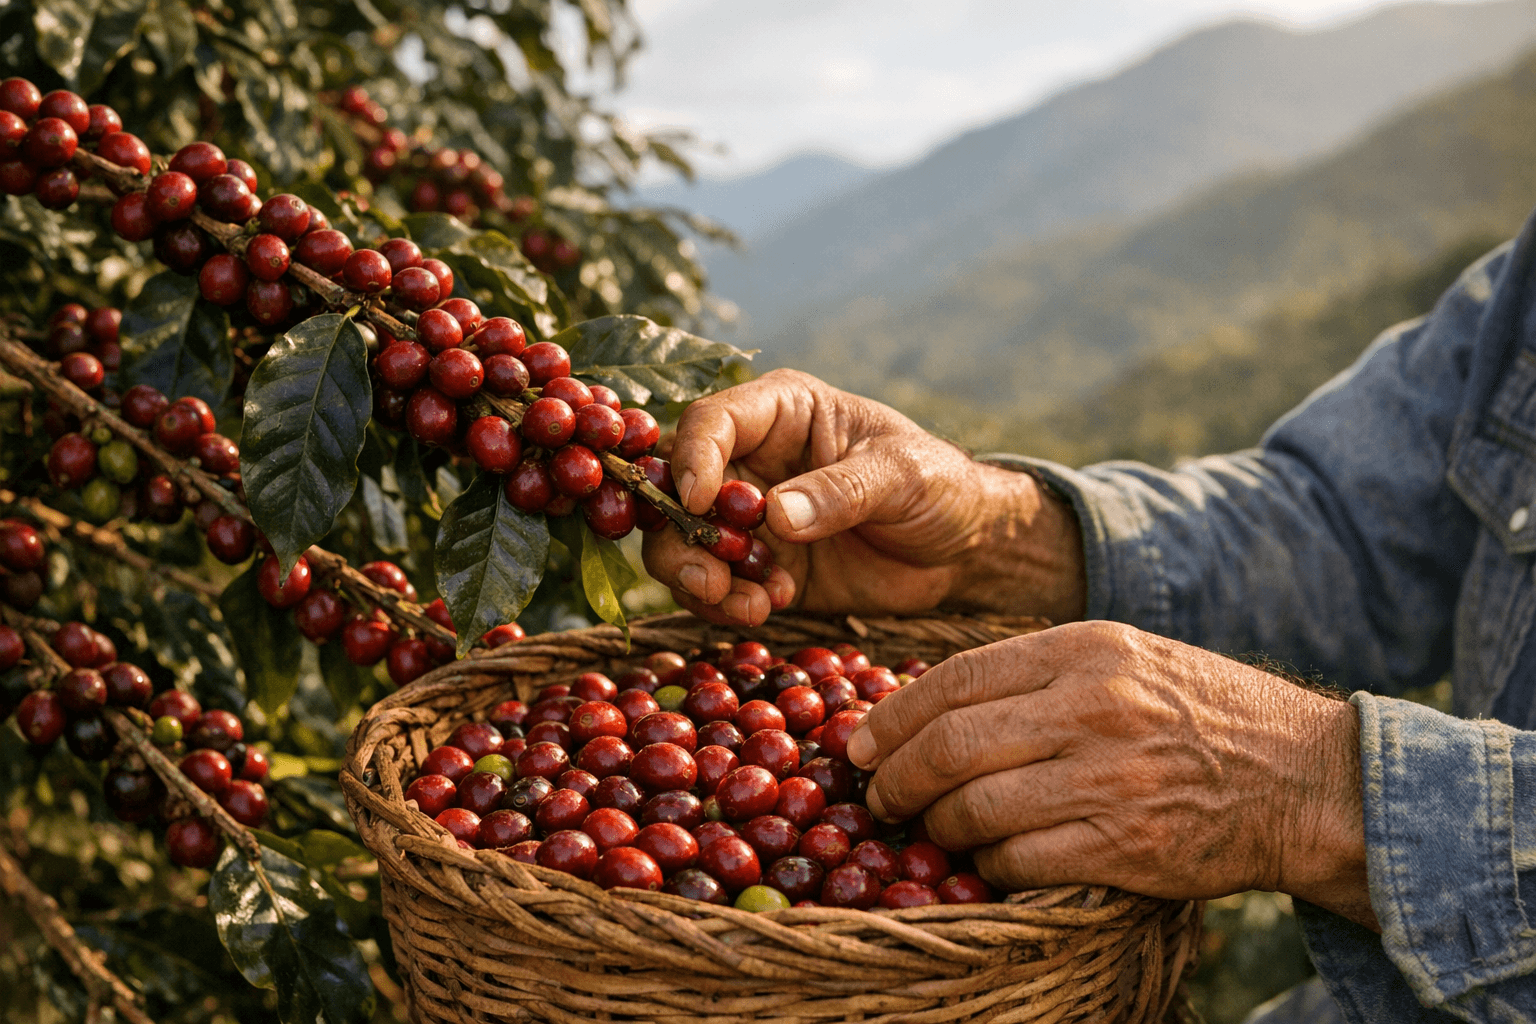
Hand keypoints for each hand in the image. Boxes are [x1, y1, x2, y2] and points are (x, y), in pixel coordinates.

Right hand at [641, 369, 1085, 625]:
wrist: (963, 549)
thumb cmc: (938, 485)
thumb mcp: (901, 476)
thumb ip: (841, 491)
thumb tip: (775, 516)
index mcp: (780, 413)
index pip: (710, 422)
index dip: (693, 459)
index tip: (700, 503)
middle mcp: (751, 460)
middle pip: (676, 487)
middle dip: (680, 534)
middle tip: (710, 576)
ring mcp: (749, 518)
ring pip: (683, 542)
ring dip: (699, 577)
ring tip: (748, 605)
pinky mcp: (758, 567)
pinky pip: (714, 585)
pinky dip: (723, 603)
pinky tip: (764, 609)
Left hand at [845, 621, 1378, 929]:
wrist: (1303, 777)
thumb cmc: (1199, 712)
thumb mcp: (1122, 658)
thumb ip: (1035, 672)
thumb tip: (929, 703)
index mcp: (1085, 648)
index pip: (956, 677)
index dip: (892, 715)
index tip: (860, 743)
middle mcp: (1092, 706)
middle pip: (951, 745)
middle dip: (896, 777)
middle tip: (878, 796)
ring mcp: (1109, 777)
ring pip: (975, 808)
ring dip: (937, 828)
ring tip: (931, 831)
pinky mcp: (1126, 845)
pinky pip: (1019, 860)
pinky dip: (988, 866)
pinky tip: (987, 861)